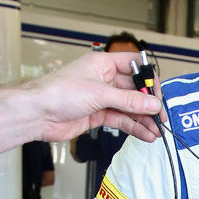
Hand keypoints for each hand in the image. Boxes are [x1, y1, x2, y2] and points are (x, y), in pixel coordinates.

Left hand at [22, 50, 162, 145]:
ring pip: (128, 107)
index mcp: (103, 63)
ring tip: (156, 131)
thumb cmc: (58, 92)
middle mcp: (103, 79)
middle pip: (134, 90)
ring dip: (143, 119)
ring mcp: (101, 98)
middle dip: (148, 104)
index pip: (134, 66)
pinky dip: (133, 127)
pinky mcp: (97, 115)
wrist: (37, 114)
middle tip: (160, 117)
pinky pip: (120, 120)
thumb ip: (128, 101)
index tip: (157, 95)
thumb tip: (152, 104)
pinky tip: (144, 134)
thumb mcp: (99, 94)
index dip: (148, 79)